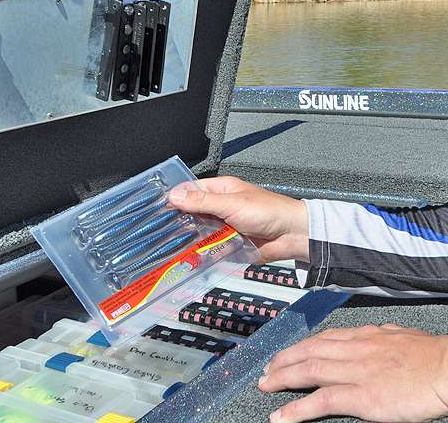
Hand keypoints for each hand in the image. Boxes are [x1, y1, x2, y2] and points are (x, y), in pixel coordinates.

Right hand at [167, 176, 309, 262]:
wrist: (292, 235)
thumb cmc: (270, 211)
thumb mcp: (232, 204)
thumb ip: (203, 202)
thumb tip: (175, 195)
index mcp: (222, 190)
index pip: (190, 191)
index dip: (174, 199)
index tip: (155, 209)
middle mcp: (220, 207)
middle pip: (191, 214)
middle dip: (178, 222)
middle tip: (158, 231)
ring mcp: (223, 226)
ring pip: (198, 233)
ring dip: (188, 239)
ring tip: (168, 246)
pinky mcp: (228, 244)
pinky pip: (209, 248)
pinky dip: (200, 252)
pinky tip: (187, 257)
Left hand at [260, 325, 447, 422]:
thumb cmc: (437, 356)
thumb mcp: (405, 337)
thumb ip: (385, 338)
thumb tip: (377, 337)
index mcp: (370, 335)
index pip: (328, 338)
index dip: (305, 346)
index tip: (291, 352)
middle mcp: (358, 348)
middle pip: (311, 350)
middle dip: (285, 359)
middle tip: (268, 369)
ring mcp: (358, 371)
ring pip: (309, 370)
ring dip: (282, 378)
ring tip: (265, 385)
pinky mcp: (362, 396)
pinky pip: (321, 401)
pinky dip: (296, 408)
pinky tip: (281, 416)